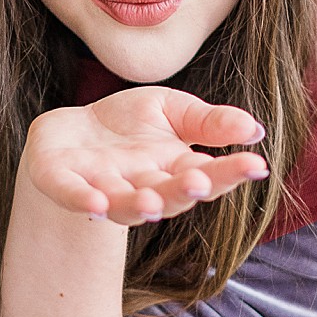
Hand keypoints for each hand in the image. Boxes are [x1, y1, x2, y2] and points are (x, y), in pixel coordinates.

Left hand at [21, 86, 268, 226]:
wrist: (69, 129)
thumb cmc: (127, 123)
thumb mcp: (172, 110)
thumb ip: (210, 122)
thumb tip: (255, 130)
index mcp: (171, 170)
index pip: (205, 175)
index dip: (228, 173)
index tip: (255, 166)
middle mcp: (140, 186)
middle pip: (167, 195)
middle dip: (182, 191)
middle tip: (200, 183)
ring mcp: (100, 187)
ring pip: (123, 204)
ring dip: (137, 205)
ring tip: (151, 203)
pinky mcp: (60, 181)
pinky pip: (72, 195)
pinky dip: (83, 201)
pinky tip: (95, 206)